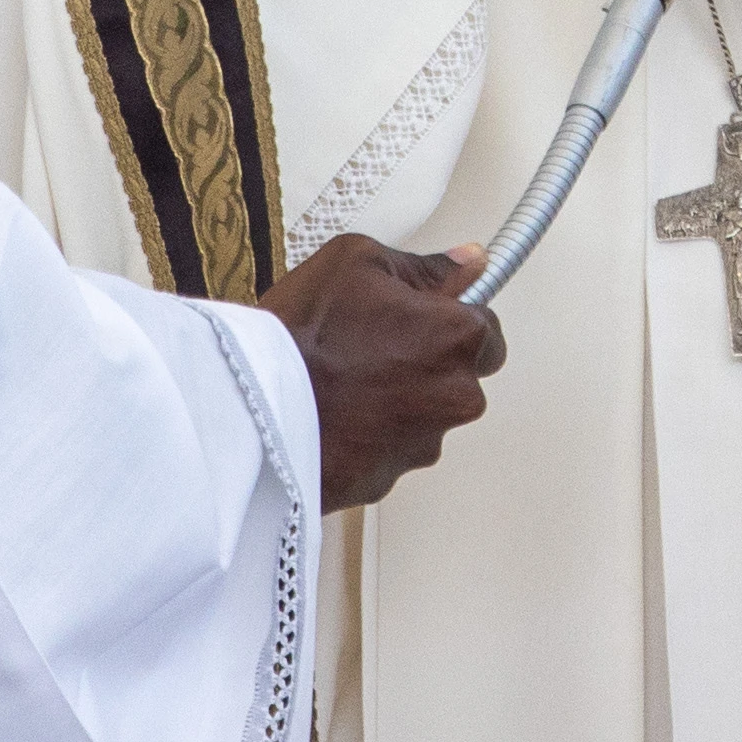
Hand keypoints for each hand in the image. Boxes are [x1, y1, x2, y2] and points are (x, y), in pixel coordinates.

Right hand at [257, 234, 506, 509]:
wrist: (255, 410)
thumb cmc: (304, 336)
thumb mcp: (357, 262)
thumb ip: (423, 265)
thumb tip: (465, 262)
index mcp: (458, 338)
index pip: (486, 325)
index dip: (448, 317)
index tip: (421, 316)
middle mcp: (456, 395)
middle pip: (461, 375)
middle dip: (428, 362)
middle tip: (372, 345)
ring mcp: (424, 443)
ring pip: (426, 415)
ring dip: (399, 400)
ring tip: (345, 381)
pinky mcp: (390, 479)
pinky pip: (391, 449)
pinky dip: (372, 434)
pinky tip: (336, 414)